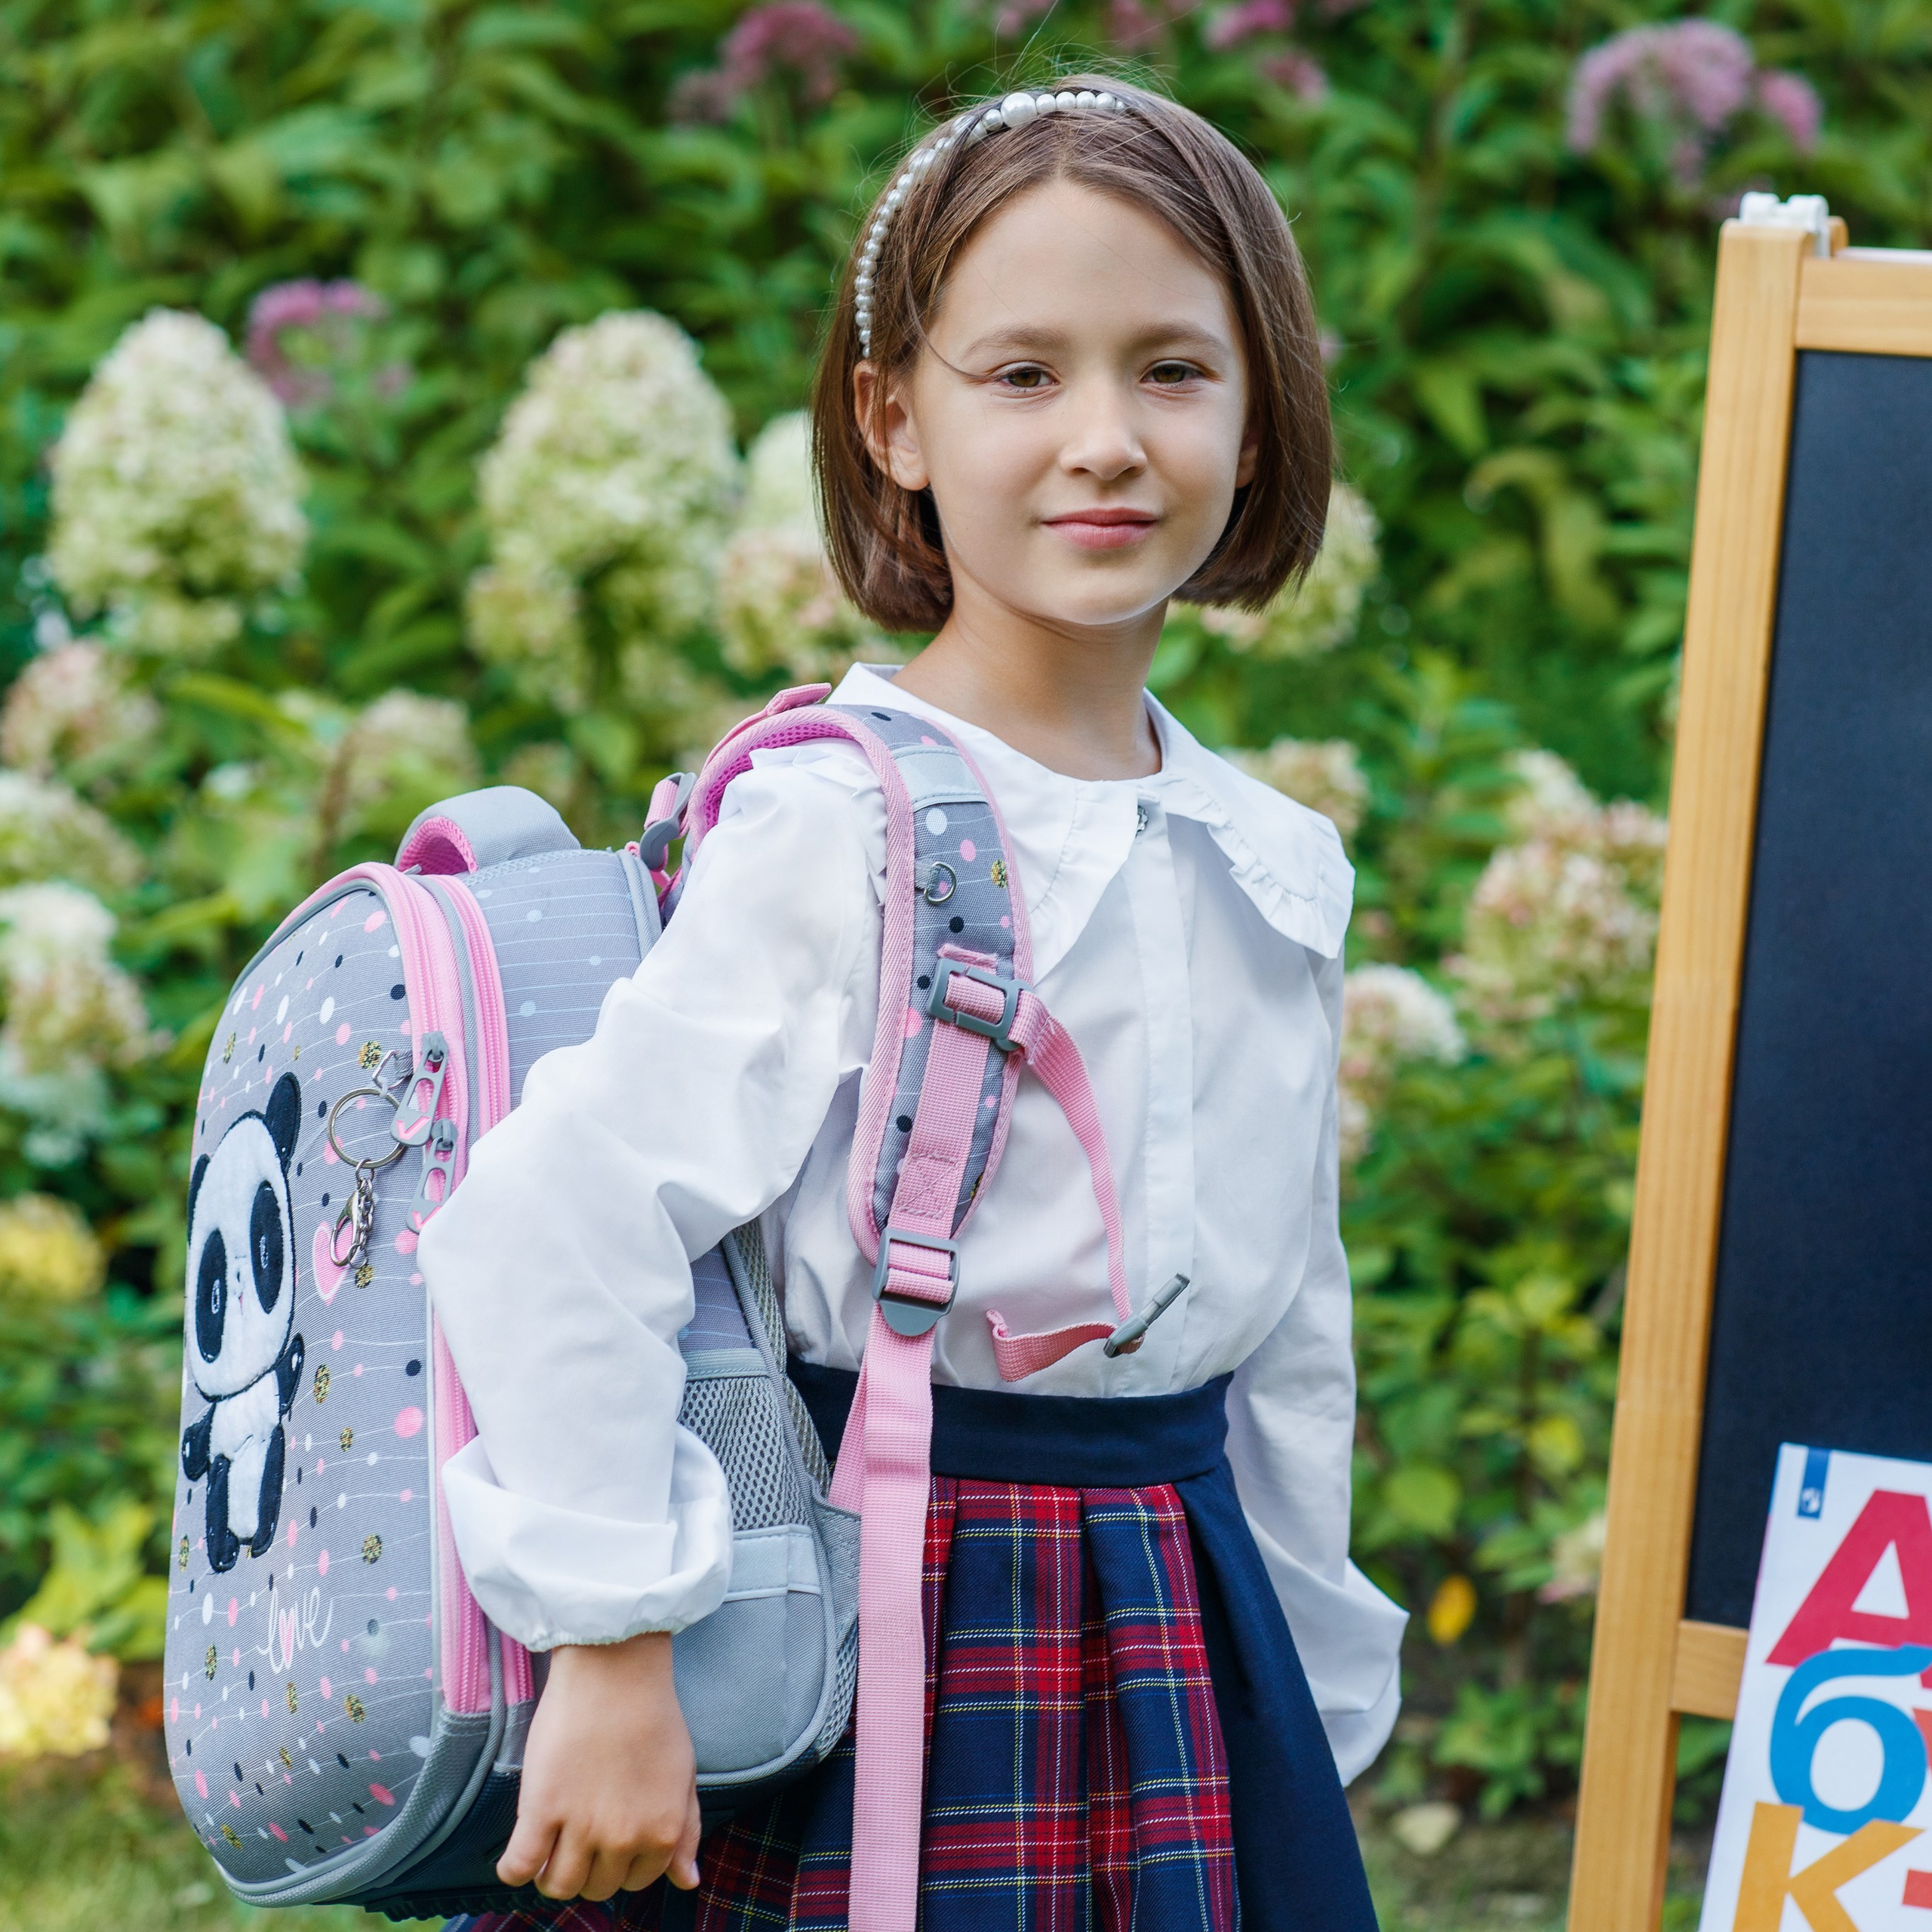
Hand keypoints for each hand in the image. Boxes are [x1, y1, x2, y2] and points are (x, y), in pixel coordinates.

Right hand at [497, 1631, 701, 1900]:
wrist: (616, 1670)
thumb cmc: (652, 1716)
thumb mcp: (683, 1775)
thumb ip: (686, 1831)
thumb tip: (688, 1882)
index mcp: (661, 1833)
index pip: (637, 1882)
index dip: (621, 1864)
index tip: (609, 1844)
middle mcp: (623, 1838)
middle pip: (597, 1888)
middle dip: (588, 1869)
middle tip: (578, 1837)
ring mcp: (581, 1826)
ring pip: (559, 1886)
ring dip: (552, 1875)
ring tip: (548, 1848)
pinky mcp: (542, 1810)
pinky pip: (519, 1867)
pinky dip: (513, 1871)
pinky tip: (516, 1857)